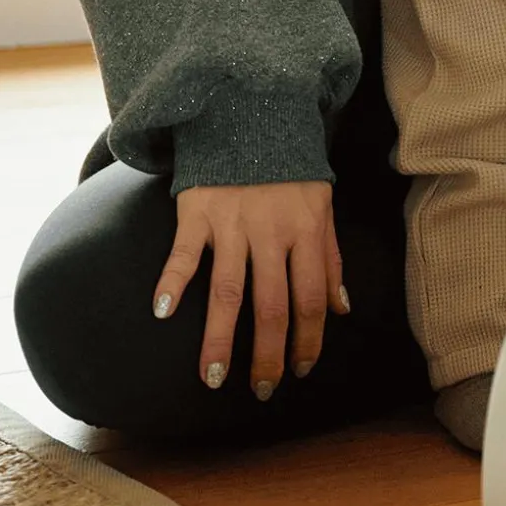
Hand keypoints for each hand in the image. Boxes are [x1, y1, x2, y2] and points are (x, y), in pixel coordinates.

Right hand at [152, 180, 349, 397]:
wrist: (252, 114)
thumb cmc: (290, 169)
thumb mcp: (322, 206)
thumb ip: (331, 258)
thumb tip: (342, 308)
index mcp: (307, 231)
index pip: (311, 298)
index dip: (308, 339)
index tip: (300, 370)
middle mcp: (272, 232)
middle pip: (272, 305)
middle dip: (267, 354)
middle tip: (261, 390)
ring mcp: (234, 222)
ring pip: (228, 290)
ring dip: (219, 338)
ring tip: (213, 376)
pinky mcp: (199, 211)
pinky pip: (184, 253)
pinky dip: (172, 282)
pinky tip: (163, 313)